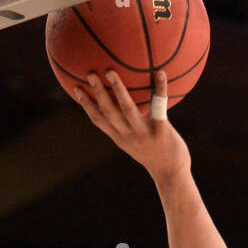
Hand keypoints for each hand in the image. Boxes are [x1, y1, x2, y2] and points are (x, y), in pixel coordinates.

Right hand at [74, 70, 190, 183]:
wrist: (172, 175)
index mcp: (120, 137)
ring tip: (110, 71)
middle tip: (90, 73)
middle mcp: (128, 135)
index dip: (86, 104)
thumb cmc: (156, 156)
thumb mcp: (136, 143)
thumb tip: (125, 107)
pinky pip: (159, 106)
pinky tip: (161, 73)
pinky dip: (160, 88)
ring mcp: (143, 133)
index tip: (75, 87)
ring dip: (118, 90)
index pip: (98, 119)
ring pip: (126, 109)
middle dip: (97, 93)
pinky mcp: (161, 131)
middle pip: (108, 112)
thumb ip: (129, 128)